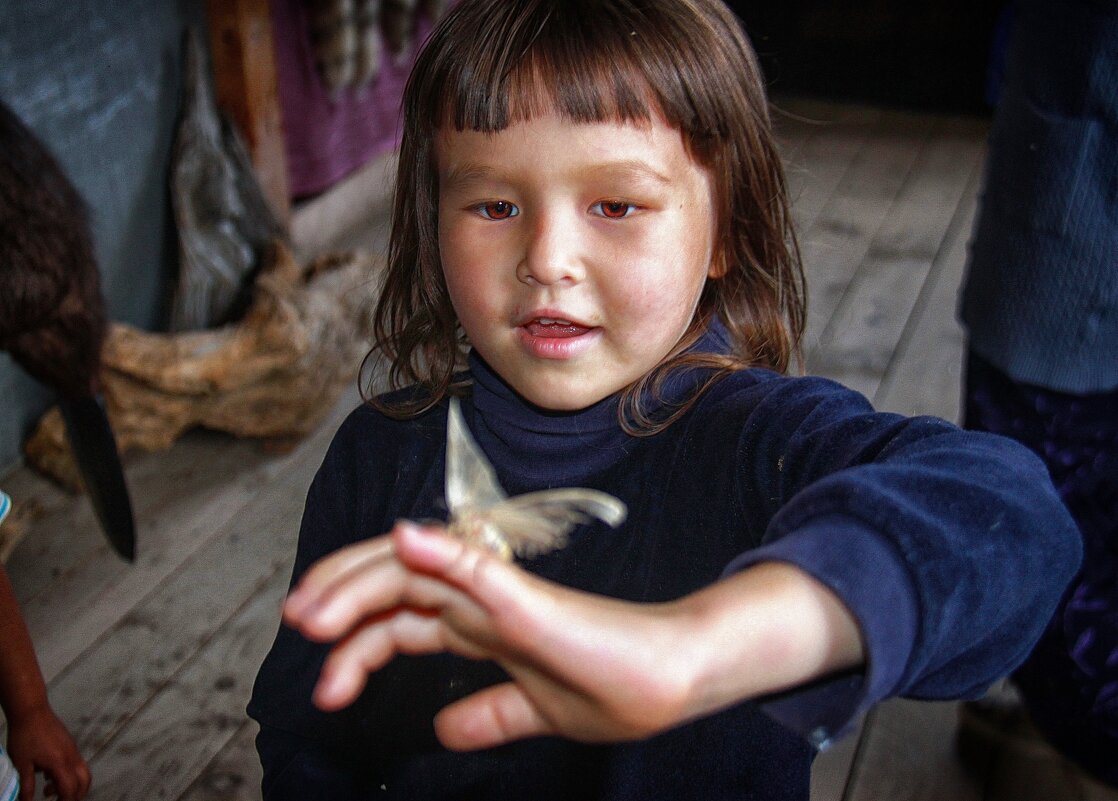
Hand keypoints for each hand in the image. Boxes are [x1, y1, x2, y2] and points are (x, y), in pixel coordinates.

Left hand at [5, 703, 90, 800]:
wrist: (31, 711)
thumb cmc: (25, 736)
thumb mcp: (22, 765)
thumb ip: (26, 786)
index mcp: (60, 763)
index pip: (70, 789)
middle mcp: (71, 756)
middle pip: (84, 781)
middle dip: (75, 796)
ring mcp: (72, 749)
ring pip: (82, 772)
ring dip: (71, 785)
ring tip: (49, 789)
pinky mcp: (69, 744)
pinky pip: (76, 763)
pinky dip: (67, 774)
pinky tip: (48, 774)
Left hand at [284, 522, 863, 750]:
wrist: (674, 678)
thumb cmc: (615, 686)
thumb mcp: (535, 712)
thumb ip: (489, 714)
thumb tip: (442, 728)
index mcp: (481, 626)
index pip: (401, 617)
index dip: (354, 643)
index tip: (323, 689)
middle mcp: (482, 601)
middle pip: (394, 580)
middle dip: (338, 596)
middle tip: (295, 626)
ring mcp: (503, 595)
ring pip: (417, 569)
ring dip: (358, 582)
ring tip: (311, 615)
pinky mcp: (531, 599)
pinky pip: (477, 566)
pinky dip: (438, 550)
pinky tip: (405, 541)